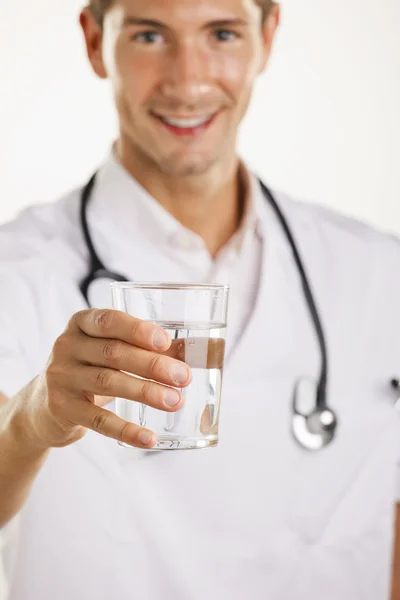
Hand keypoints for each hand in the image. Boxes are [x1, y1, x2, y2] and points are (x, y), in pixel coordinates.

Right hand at [13, 309, 191, 449]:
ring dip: (146, 392)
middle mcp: (66, 345)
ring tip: (175, 401)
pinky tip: (149, 438)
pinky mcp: (61, 408)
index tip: (166, 341)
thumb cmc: (90, 368)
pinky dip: (126, 430)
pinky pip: (98, 420)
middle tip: (183, 377)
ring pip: (108, 382)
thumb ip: (145, 347)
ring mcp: (61, 377)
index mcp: (81, 323)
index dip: (138, 330)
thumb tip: (196, 352)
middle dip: (152, 364)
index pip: (109, 320)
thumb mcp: (108, 351)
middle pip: (113, 353)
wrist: (44, 405)